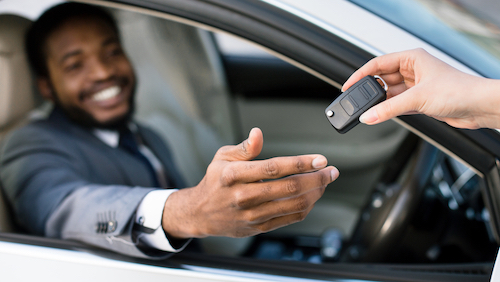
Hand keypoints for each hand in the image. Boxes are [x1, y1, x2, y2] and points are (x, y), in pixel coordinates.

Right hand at [162, 128, 338, 237]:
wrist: (200, 213)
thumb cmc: (215, 181)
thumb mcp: (222, 157)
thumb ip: (245, 148)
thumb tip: (258, 133)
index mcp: (234, 175)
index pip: (274, 168)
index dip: (301, 163)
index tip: (320, 159)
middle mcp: (243, 196)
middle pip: (289, 188)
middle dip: (316, 178)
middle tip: (331, 171)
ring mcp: (252, 215)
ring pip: (293, 205)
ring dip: (315, 193)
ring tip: (324, 182)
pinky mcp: (258, 228)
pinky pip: (289, 219)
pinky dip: (305, 207)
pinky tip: (312, 196)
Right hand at [343, 48, 499, 128]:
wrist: (479, 107)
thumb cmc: (459, 90)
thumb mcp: (416, 99)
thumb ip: (388, 109)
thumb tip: (367, 116)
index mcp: (412, 58)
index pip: (378, 64)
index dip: (360, 75)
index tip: (348, 86)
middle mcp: (413, 70)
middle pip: (382, 80)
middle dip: (369, 91)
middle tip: (356, 102)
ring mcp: (416, 86)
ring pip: (389, 94)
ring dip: (380, 103)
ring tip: (368, 112)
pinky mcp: (419, 101)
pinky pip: (396, 105)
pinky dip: (388, 110)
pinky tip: (381, 115)